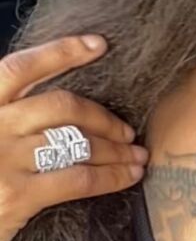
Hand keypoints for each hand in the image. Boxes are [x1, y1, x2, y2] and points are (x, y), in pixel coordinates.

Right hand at [0, 35, 148, 240]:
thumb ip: (8, 119)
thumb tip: (60, 108)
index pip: (21, 68)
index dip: (61, 51)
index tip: (98, 44)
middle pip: (61, 106)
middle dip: (103, 116)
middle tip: (126, 131)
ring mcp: (4, 159)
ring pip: (77, 142)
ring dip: (116, 149)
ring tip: (136, 157)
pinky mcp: (17, 195)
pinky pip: (79, 178)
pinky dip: (112, 176)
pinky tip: (128, 177)